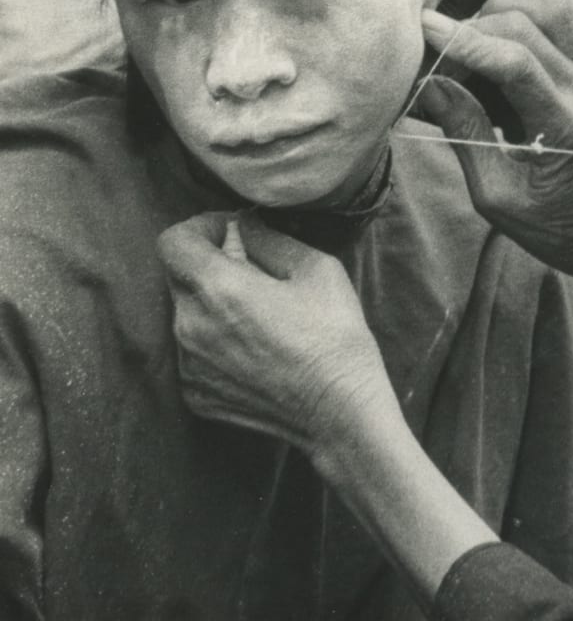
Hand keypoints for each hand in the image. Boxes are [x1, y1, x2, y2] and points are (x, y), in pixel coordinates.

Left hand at [157, 214, 394, 457]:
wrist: (338, 409)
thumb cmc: (333, 334)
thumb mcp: (313, 267)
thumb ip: (266, 237)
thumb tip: (240, 225)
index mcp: (219, 289)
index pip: (173, 242)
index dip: (200, 228)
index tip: (231, 234)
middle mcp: (191, 327)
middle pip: (178, 276)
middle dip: (209, 264)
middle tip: (254, 273)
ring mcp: (189, 367)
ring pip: (185, 314)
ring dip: (211, 304)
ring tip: (258, 315)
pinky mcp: (194, 395)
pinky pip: (192, 351)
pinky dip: (214, 340)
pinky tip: (254, 347)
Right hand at [414, 0, 572, 293]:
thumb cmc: (548, 222)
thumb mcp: (495, 197)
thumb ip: (465, 135)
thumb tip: (431, 84)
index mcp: (563, 126)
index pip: (516, 63)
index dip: (467, 41)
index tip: (425, 28)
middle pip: (528, 25)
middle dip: (473, 28)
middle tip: (441, 55)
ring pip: (555, 3)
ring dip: (507, 7)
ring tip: (476, 38)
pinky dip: (539, 4)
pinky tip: (512, 27)